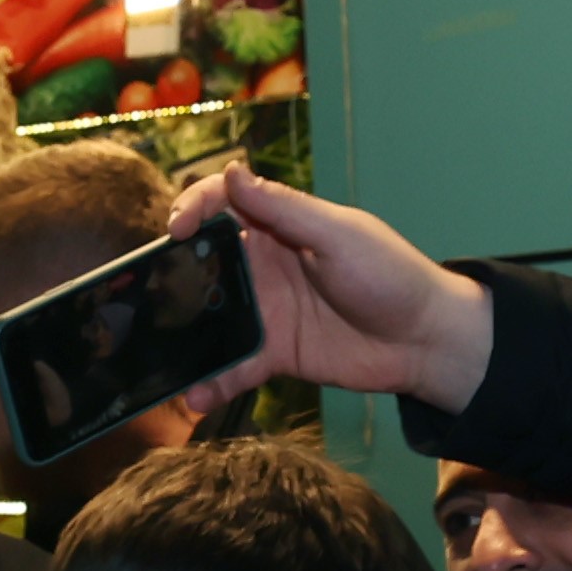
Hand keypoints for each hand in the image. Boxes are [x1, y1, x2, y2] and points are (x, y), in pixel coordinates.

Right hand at [165, 163, 494, 419]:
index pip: (221, 205)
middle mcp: (264, 266)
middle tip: (146, 296)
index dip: (193, 208)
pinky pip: (233, 366)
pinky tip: (195, 398)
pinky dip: (212, 382)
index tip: (177, 229)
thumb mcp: (338, 235)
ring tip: (158, 354)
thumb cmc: (390, 274)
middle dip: (170, 275)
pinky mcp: (274, 354)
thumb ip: (284, 208)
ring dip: (184, 335)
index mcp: (279, 226)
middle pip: (203, 262)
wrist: (425, 341)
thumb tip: (231, 172)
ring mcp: (266, 311)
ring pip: (210, 318)